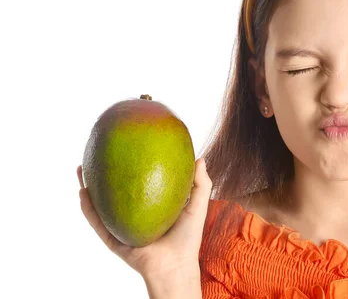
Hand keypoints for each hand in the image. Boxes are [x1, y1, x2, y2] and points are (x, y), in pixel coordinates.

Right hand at [77, 157, 211, 279]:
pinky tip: (83, 192)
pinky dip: (88, 208)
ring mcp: (121, 226)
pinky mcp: (113, 239)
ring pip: (100, 204)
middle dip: (104, 172)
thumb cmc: (188, 239)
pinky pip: (97, 222)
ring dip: (87, 187)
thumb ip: (200, 184)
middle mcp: (133, 215)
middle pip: (114, 189)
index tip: (127, 146)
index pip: (137, 182)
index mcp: (150, 206)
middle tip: (98, 152)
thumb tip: (199, 158)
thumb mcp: (197, 206)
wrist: (174, 267)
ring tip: (81, 168)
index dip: (130, 166)